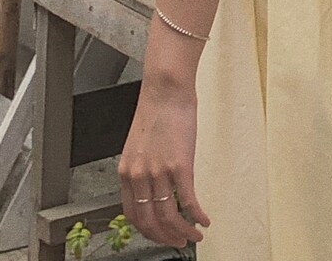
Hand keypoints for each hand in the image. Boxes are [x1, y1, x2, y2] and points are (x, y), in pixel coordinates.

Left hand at [118, 82, 209, 247]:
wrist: (166, 88)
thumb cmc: (157, 109)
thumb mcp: (141, 144)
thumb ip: (145, 166)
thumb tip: (157, 185)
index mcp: (126, 171)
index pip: (133, 214)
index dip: (148, 230)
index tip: (160, 234)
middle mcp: (139, 175)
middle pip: (149, 222)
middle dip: (165, 237)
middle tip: (179, 242)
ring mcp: (159, 172)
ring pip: (169, 216)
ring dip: (183, 232)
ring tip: (194, 237)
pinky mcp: (180, 165)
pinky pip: (188, 201)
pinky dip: (197, 216)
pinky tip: (205, 220)